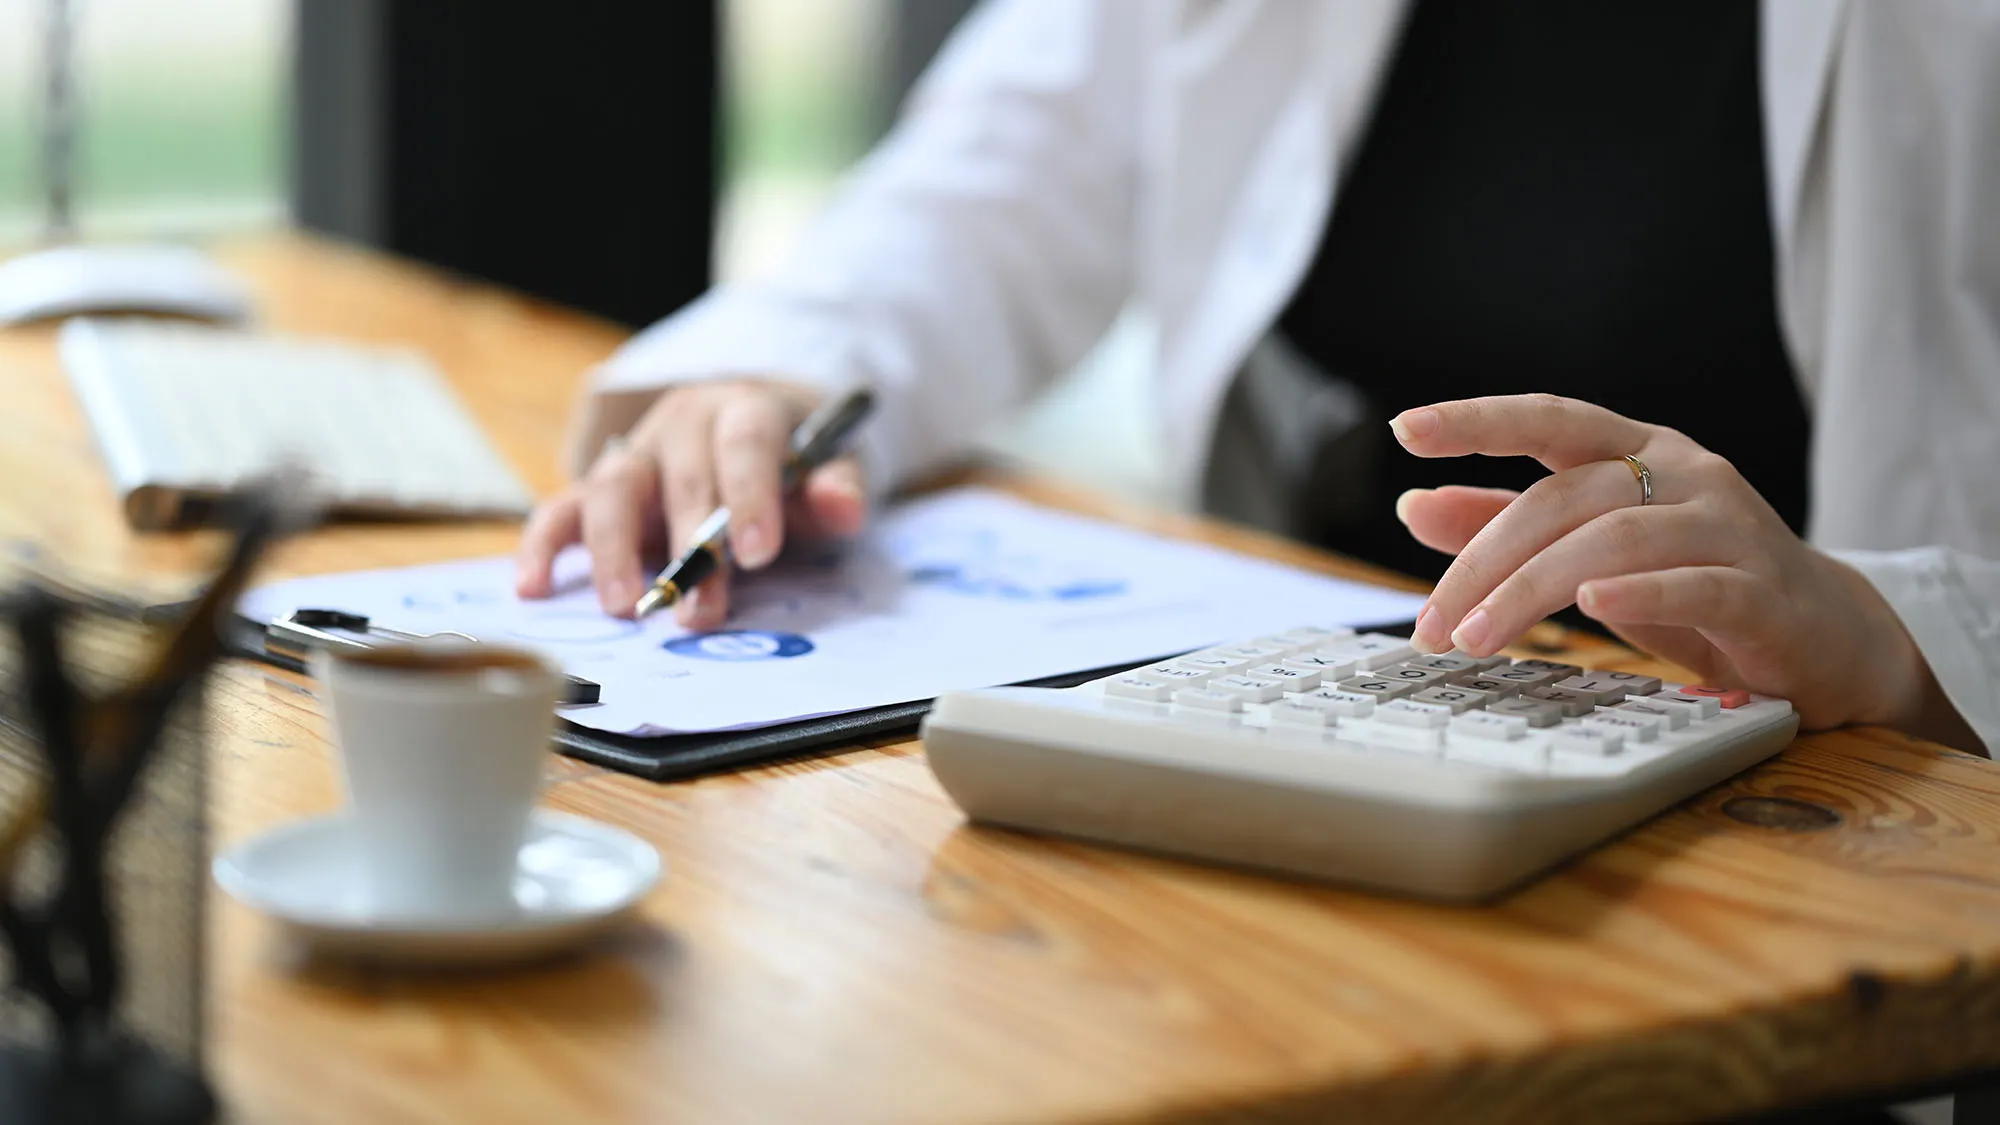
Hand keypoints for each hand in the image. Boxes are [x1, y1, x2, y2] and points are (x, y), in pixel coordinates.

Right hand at [514, 379, 867, 627]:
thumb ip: (835, 487)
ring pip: (612, 487)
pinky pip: (560, 508)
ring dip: (613, 548)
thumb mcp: (826, 467)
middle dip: (690, 547)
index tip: (758, 551)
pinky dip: (542, 545)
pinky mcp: (598, 487)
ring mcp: (635, 454)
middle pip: (682, 480)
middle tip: (698, 609)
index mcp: (743, 410)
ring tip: (623, 604)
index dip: (750, 494)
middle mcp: (682, 423)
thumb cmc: (789, 461)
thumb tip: (845, 508)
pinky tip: (533, 586)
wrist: (747, 427)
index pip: (746, 443)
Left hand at [1388, 394, 1932, 732]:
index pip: (1550, 418)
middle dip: (1483, 562)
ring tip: (1475, 637)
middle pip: (1563, 499)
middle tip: (1430, 624)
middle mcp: (1685, 474)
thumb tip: (1414, 505)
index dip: (1478, 419)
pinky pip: (1694, 584)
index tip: (1404, 427)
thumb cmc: (1696, 582)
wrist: (1825, 638)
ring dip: (1531, 590)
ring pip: (1612, 540)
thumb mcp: (1592, 550)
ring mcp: (1729, 527)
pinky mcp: (1763, 590)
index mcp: (1640, 452)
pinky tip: (1589, 608)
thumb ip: (1507, 525)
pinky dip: (1637, 594)